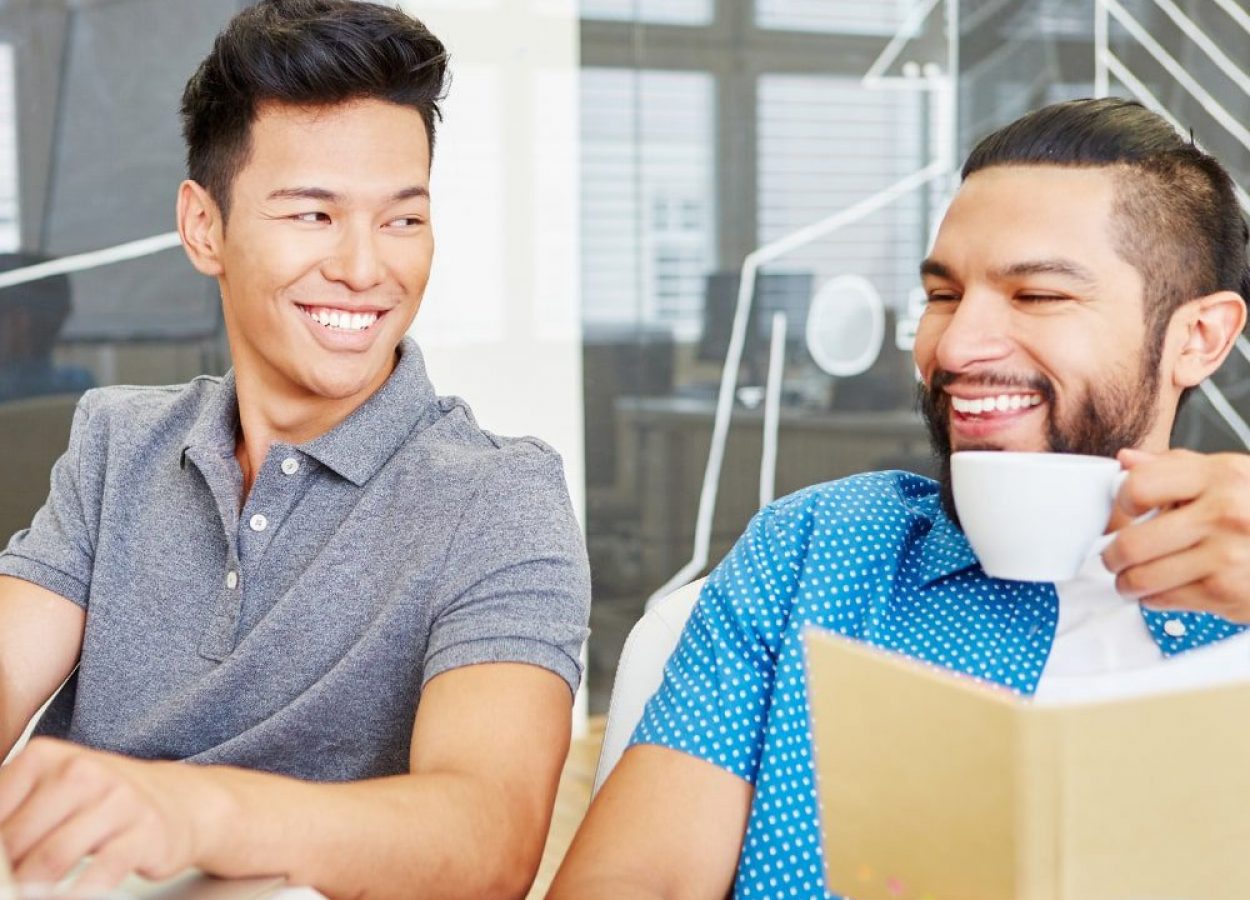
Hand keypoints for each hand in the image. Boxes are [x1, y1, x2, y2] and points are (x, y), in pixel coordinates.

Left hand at [0, 737, 206, 895]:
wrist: (178, 800)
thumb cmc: (103, 801)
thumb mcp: (52, 790)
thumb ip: (13, 814)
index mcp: (48, 756)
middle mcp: (84, 772)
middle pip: (17, 839)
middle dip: (4, 873)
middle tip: (5, 886)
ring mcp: (118, 801)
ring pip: (53, 858)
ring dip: (31, 888)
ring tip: (26, 895)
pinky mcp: (145, 834)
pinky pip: (100, 873)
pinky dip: (77, 894)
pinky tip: (69, 896)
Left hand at [1102, 448, 1249, 621]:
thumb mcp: (1230, 473)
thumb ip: (1175, 466)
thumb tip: (1126, 460)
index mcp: (1219, 476)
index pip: (1139, 487)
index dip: (1121, 502)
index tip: (1124, 511)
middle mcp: (1224, 514)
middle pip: (1131, 543)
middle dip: (1112, 555)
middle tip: (1114, 556)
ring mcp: (1226, 556)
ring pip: (1141, 578)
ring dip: (1127, 582)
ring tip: (1131, 577)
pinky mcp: (1227, 592)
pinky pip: (1163, 600)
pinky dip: (1153, 598)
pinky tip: (1164, 588)